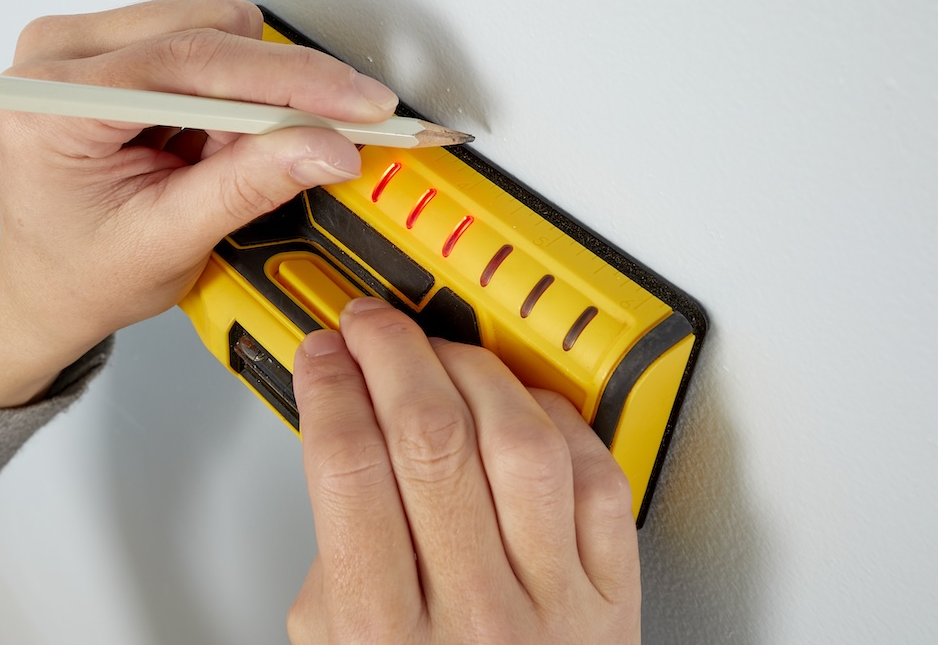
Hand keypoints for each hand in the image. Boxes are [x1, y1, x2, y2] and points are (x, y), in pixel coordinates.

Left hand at [0, 0, 398, 406]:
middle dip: (278, 91)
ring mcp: (86, 44)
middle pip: (208, 34)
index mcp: (54, 103)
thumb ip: (248, 186)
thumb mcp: (169, 240)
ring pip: (214, 32)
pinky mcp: (116, 48)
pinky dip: (232, 95)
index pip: (191, 63)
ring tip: (220, 161)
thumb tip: (327, 146)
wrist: (44, 287)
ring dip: (250, 96)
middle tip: (326, 140)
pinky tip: (209, 143)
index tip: (359, 103)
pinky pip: (203, 46)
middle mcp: (61, 55)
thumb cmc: (81, 273)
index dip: (290, 79)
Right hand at [288, 297, 640, 643]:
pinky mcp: (616, 599)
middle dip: (390, 353)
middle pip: (428, 437)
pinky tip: (523, 403)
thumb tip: (349, 447)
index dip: (330, 386)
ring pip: (518, 442)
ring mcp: (554, 605)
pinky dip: (560, 422)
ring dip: (471, 369)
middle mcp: (472, 615)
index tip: (323, 355)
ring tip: (442, 350)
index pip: (349, 466)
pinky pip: (598, 481)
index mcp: (380, 633)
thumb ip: (335, 560)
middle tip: (372, 326)